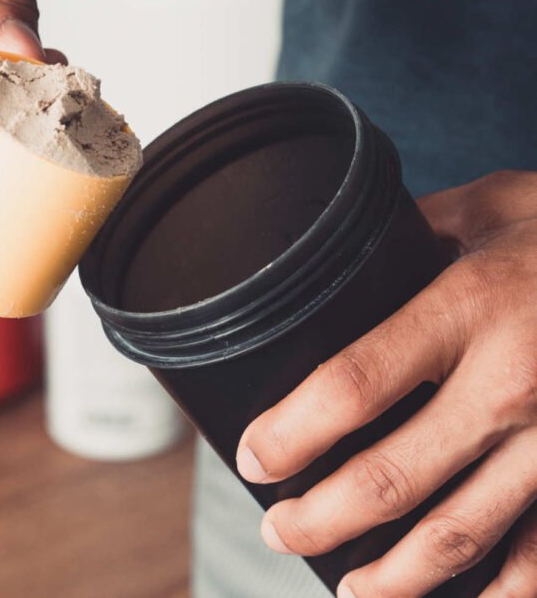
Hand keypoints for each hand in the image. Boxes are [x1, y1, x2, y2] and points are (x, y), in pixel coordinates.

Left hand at [235, 170, 536, 596]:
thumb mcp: (494, 206)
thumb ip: (414, 234)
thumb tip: (338, 256)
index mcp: (469, 305)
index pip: (351, 386)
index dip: (288, 434)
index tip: (254, 459)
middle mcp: (512, 382)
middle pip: (390, 480)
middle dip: (316, 521)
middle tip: (279, 530)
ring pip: (459, 537)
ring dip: (390, 577)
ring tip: (345, 585)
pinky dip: (497, 594)